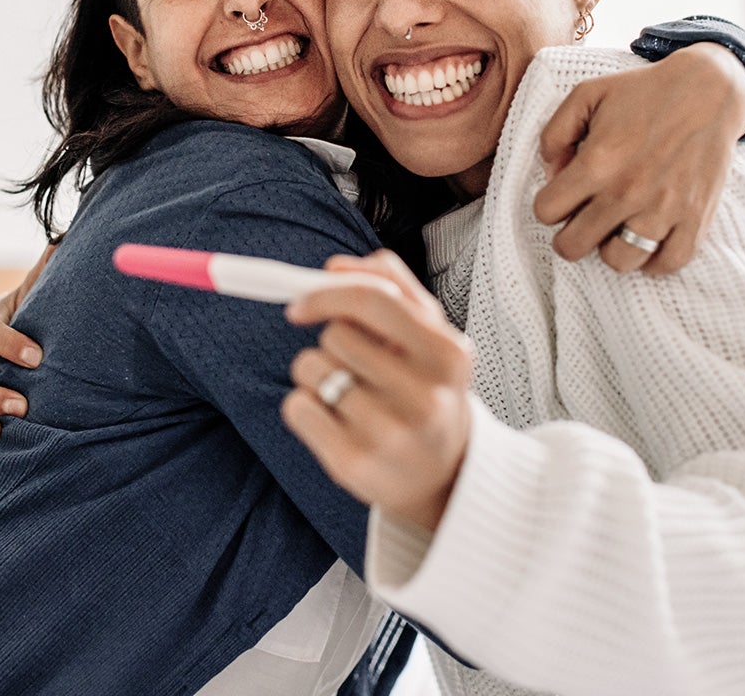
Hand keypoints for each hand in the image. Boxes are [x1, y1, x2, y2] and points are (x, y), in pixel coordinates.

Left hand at [282, 250, 473, 531]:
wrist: (445, 478)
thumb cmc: (428, 393)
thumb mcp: (431, 336)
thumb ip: (393, 286)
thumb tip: (334, 267)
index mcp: (448, 354)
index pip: (374, 299)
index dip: (327, 294)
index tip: (301, 305)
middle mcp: (425, 395)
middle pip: (336, 335)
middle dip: (331, 342)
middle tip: (354, 366)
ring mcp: (390, 433)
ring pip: (310, 368)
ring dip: (315, 374)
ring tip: (348, 396)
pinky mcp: (353, 463)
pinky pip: (296, 407)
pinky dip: (303, 408)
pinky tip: (334, 423)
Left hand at [535, 42, 744, 274]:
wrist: (709, 90)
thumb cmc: (643, 92)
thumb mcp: (586, 95)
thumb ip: (555, 133)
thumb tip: (550, 173)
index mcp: (597, 162)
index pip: (546, 211)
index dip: (548, 205)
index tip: (563, 196)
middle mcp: (628, 192)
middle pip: (574, 246)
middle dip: (569, 235)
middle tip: (581, 221)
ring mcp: (663, 209)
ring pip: (619, 262)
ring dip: (610, 249)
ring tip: (616, 229)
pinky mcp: (695, 218)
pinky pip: (668, 263)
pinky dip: (654, 259)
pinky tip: (648, 238)